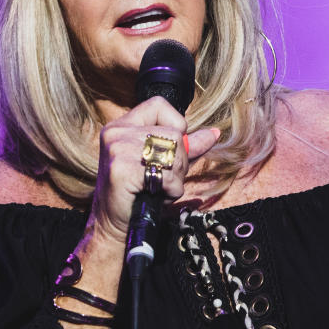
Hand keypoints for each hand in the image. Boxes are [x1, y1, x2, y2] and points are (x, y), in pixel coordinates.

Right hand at [89, 96, 219, 244]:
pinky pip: (166, 174)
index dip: (175, 125)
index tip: (169, 149)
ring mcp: (117, 149)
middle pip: (174, 133)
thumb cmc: (139, 194)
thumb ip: (187, 146)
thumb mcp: (163, 163)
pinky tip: (156, 195)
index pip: (159, 105)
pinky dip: (170, 190)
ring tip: (158, 187)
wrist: (114, 224)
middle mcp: (117, 132)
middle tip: (163, 179)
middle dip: (179, 162)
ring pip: (174, 152)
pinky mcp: (121, 169)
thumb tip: (214, 133)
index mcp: (122, 126)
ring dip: (175, 178)